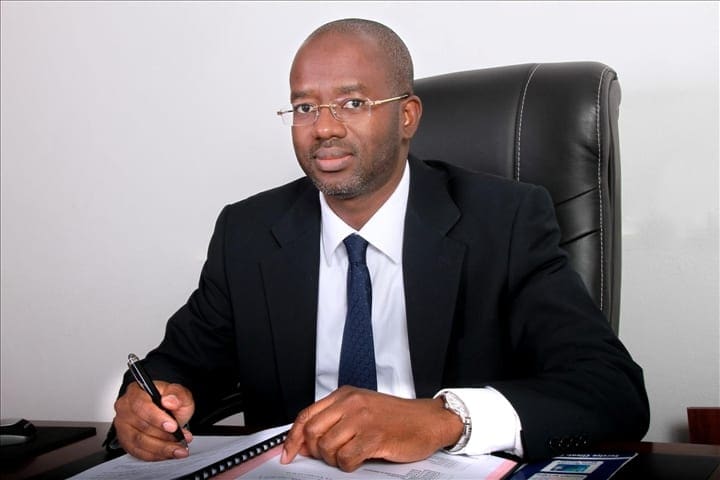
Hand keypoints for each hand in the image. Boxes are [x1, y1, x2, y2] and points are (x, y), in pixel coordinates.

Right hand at [113, 381, 194, 460]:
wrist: (167, 410)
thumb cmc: (169, 400)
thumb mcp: (179, 393)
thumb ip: (177, 394)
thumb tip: (169, 401)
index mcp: (136, 392)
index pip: (141, 405)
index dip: (156, 418)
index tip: (173, 426)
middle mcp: (125, 408)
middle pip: (141, 426)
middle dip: (164, 436)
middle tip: (182, 438)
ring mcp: (123, 426)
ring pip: (139, 442)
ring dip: (162, 448)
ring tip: (179, 448)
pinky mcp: (125, 441)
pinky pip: (138, 452)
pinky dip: (156, 455)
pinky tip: (169, 452)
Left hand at [280, 386, 462, 471]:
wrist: (428, 421)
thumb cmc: (396, 418)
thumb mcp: (362, 409)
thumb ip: (336, 419)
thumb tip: (306, 443)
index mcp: (345, 395)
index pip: (306, 415)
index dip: (293, 438)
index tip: (287, 454)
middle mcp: (351, 403)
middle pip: (312, 432)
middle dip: (313, 451)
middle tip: (325, 458)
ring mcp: (363, 419)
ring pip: (326, 447)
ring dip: (333, 459)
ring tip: (348, 456)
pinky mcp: (375, 436)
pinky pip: (346, 458)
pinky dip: (348, 466)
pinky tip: (359, 460)